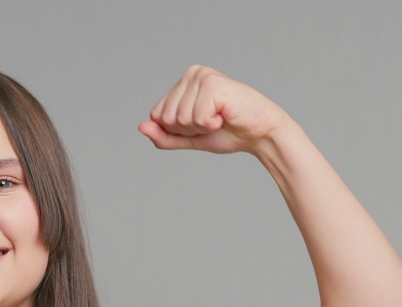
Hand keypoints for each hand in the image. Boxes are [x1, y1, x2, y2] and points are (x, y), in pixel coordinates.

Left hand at [139, 66, 288, 155]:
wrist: (260, 134)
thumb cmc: (228, 132)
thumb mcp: (189, 137)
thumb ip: (164, 135)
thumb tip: (141, 127)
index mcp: (183, 82)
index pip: (157, 115)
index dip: (178, 130)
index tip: (201, 124)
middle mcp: (191, 73)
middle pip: (166, 117)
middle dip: (188, 129)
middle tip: (212, 121)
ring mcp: (202, 76)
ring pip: (180, 119)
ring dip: (201, 127)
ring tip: (220, 118)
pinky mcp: (213, 84)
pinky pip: (196, 118)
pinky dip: (211, 125)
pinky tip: (225, 116)